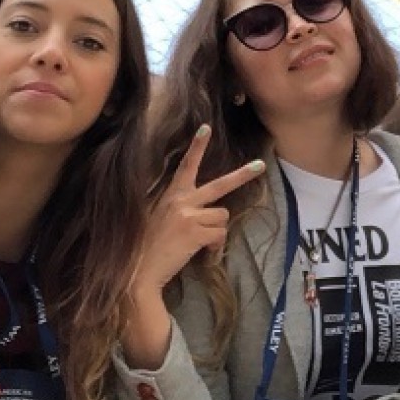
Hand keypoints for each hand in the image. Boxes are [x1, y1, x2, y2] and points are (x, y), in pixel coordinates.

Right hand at [135, 126, 264, 292]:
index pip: (185, 166)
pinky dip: (215, 246)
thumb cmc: (145, 246)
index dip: (197, 146)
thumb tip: (199, 210)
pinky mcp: (196, 232)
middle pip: (220, 184)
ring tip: (200, 242)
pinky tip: (202, 252)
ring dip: (216, 230)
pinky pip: (220, 235)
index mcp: (170, 195)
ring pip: (222, 216)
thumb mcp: (155, 217)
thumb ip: (175, 207)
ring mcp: (189, 216)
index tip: (206, 128)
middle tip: (261, 165)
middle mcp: (181, 201)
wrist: (138, 271)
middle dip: (243, 175)